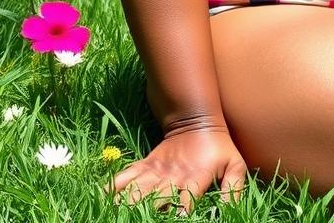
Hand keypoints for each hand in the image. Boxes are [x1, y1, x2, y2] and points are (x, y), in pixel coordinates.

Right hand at [106, 127, 246, 213]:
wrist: (197, 121)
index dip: (180, 213)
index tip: (177, 219)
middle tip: (131, 220)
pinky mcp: (145, 166)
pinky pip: (126, 177)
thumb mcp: (234, 164)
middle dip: (143, 215)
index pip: (186, 200)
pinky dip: (112, 187)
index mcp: (194, 178)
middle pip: (154, 200)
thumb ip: (234, 187)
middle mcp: (172, 177)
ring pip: (136, 191)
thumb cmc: (219, 148)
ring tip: (110, 214)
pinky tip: (99, 198)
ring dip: (124, 205)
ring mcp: (156, 171)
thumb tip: (230, 212)